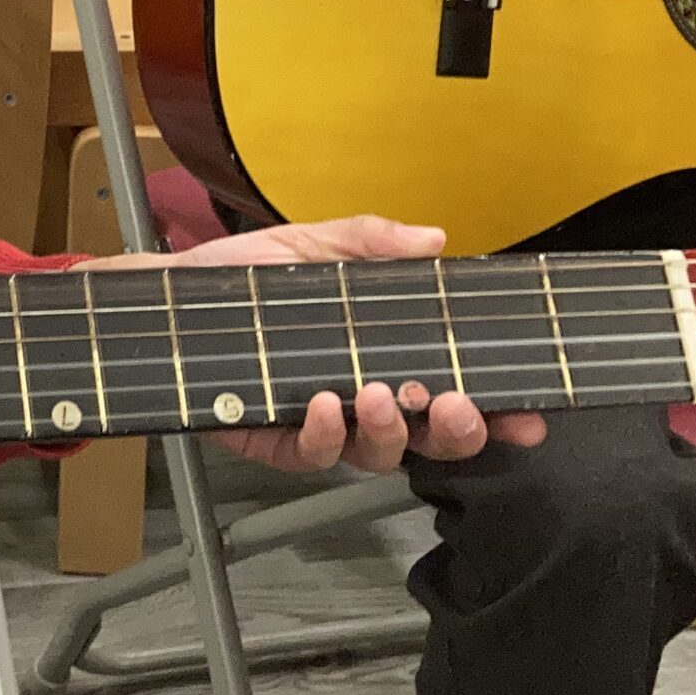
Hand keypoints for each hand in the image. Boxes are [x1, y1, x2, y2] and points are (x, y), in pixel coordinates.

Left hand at [91, 214, 547, 472]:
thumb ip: (366, 241)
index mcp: (384, 356)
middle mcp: (363, 399)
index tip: (531, 417)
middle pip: (433, 440)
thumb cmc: (237, 276)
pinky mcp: (276, 441)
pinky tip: (326, 404)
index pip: (456, 393)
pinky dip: (327, 435)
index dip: (499, 412)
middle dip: (460, 433)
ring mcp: (322, 426)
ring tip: (381, 394)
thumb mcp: (306, 245)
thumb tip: (432, 238)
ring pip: (380, 455)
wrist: (164, 299)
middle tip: (458, 405)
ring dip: (393, 431)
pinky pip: (314, 457)